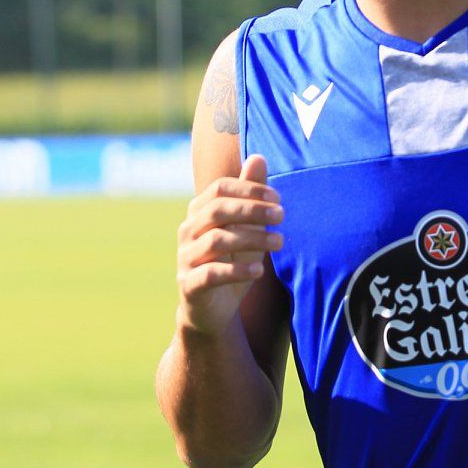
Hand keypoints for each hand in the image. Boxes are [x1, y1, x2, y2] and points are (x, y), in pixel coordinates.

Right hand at [175, 154, 283, 335]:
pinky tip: (259, 270)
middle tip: (282, 215)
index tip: (278, 198)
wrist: (211, 311)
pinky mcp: (189, 286)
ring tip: (280, 241)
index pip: (220, 189)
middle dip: (252, 209)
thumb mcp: (246, 229)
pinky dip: (237, 270)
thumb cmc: (231, 262)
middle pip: (217, 210)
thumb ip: (250, 196)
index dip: (248, 189)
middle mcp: (188, 232)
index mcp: (199, 213)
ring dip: (252, 238)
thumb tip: (258, 157)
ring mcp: (185, 259)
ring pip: (217, 240)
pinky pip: (211, 274)